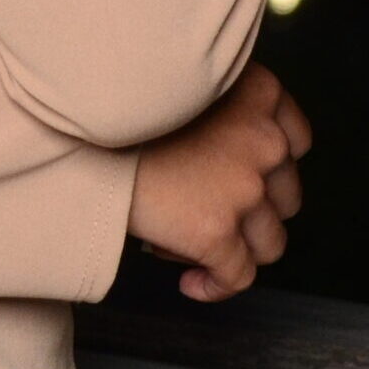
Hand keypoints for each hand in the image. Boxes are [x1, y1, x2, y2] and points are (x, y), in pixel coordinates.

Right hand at [126, 61, 312, 302]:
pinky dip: (216, 285)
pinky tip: (190, 284)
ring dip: (234, 247)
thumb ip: (217, 105)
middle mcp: (262, 138)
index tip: (244, 177)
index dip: (270, 166)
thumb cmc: (113, 105)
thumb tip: (223, 157)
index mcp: (257, 91)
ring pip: (269, 242)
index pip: (295, 139)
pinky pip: (237, 277)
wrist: (73, 130)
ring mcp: (244, 188)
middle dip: (250, 210)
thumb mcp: (179, 82)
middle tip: (202, 208)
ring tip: (186, 241)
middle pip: (285, 195)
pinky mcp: (216, 232)